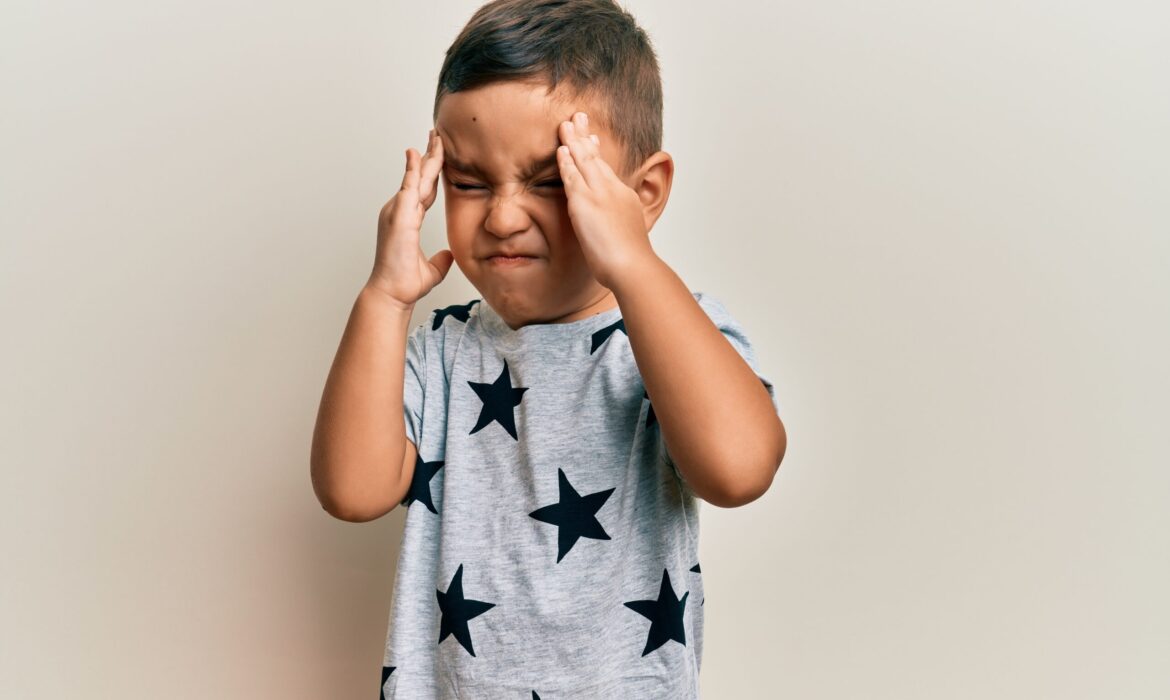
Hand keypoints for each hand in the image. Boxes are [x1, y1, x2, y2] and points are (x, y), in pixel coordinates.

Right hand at [366, 128, 453, 309]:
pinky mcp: (399, 215)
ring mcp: (397, 211)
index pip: (423, 190)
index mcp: (407, 220)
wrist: (393, 293)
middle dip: (429, 156)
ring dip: (426, 157)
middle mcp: (400, 211)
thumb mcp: (431, 269)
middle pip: (419, 178)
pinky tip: (418, 154)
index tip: (437, 156)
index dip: (430, 173)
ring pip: (416, 177)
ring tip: (435, 137)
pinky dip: (414, 169)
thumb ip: (440, 260)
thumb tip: (449, 256)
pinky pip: (409, 186)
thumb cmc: (405, 283)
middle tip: (437, 135)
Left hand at [556, 111, 655, 289]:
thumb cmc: (631, 262)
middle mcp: (613, 191)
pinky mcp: (586, 202)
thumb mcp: (628, 239)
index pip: (606, 170)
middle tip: (578, 117)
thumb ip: (619, 230)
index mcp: (624, 198)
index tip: (591, 139)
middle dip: (585, 136)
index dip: (597, 152)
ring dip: (574, 141)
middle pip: (596, 158)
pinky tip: (561, 148)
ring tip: (565, 124)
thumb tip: (617, 236)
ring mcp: (600, 194)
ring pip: (585, 161)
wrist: (632, 266)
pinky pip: (573, 176)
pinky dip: (567, 161)